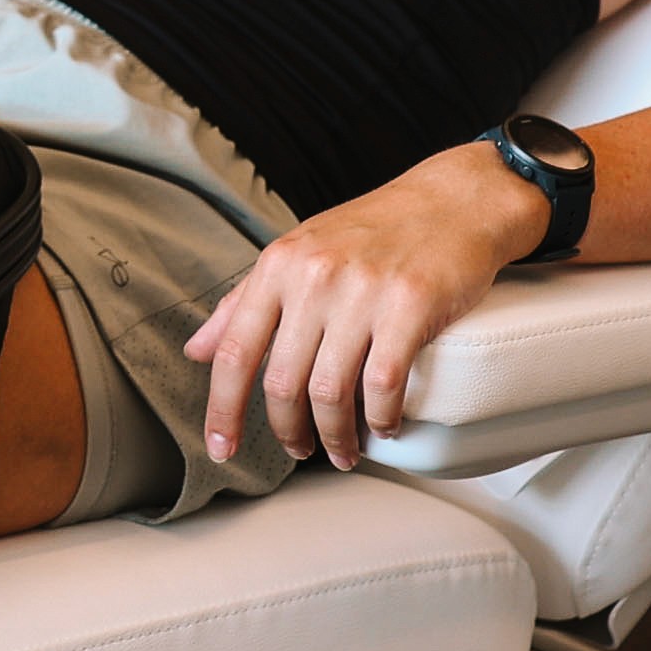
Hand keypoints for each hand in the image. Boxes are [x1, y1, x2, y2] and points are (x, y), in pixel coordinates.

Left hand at [182, 148, 549, 472]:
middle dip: (288, 431)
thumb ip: (244, 302)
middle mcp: (314, 277)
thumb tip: (196, 350)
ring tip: (342, 451)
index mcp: (279, 265)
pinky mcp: (411, 307)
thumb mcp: (298, 252)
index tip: (222, 447)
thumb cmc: (374, 230)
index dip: (222, 409)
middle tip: (299, 450)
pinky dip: (382, 418)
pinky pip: (383, 385)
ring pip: (330, 392)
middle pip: (282, 383)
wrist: (453, 200)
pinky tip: (384, 425)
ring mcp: (363, 292)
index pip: (235, 351)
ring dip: (335, 436)